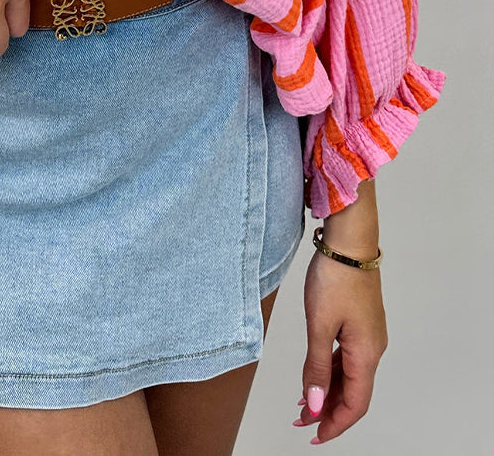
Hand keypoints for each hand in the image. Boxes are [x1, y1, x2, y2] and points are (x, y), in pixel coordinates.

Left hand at [293, 245, 387, 442]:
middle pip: (354, 392)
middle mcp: (372, 348)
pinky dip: (331, 370)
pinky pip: (347, 357)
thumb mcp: (319, 325)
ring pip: (349, 375)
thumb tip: (315, 404)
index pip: (355, 404)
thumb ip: (316, 367)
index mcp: (366, 353)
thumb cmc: (336, 277)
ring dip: (328, 390)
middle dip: (328, 410)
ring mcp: (368, 335)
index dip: (335, 424)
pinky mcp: (360, 323)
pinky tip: (315, 373)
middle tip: (302, 419)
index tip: (314, 434)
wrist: (349, 241)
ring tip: (303, 400)